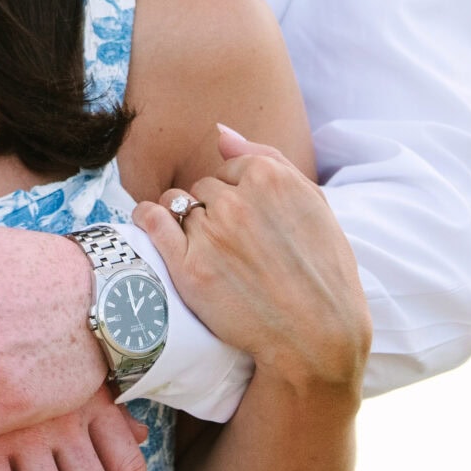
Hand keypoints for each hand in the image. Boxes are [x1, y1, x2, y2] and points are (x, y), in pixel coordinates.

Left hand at [134, 127, 372, 393]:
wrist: (317, 338)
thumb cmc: (323, 272)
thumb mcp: (313, 204)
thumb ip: (266, 159)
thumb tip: (220, 132)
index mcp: (269, 178)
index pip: (230, 170)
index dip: (237, 196)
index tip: (248, 224)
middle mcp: (236, 201)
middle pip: (204, 189)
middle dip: (213, 211)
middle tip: (233, 246)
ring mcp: (210, 235)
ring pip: (178, 207)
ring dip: (186, 224)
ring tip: (207, 251)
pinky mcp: (188, 268)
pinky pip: (152, 222)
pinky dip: (147, 219)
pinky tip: (150, 224)